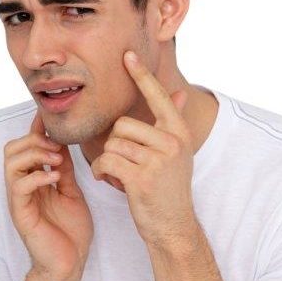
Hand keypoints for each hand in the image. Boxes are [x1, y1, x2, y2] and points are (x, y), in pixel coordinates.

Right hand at [4, 109, 93, 279]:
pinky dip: (37, 176)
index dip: (35, 129)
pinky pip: (19, 186)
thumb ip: (63, 169)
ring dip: (35, 154)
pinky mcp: (21, 213)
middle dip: (34, 140)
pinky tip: (55, 178)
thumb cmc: (70, 230)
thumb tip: (62, 143)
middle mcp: (22, 187)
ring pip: (11, 163)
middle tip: (57, 147)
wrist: (70, 262)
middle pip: (12, 149)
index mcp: (34, 180)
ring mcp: (19, 200)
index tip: (47, 116)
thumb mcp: (71, 191)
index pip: (26, 147)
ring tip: (57, 160)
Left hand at [91, 51, 196, 246]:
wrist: (173, 225)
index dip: (142, 75)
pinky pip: (107, 161)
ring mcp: (158, 159)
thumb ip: (173, 122)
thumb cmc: (169, 188)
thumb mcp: (177, 153)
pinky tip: (109, 181)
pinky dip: (101, 172)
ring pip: (113, 144)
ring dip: (108, 161)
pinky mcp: (141, 177)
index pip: (158, 96)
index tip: (128, 55)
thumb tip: (180, 93)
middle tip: (124, 162)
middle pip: (123, 124)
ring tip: (119, 174)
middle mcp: (172, 142)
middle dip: (116, 144)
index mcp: (178, 132)